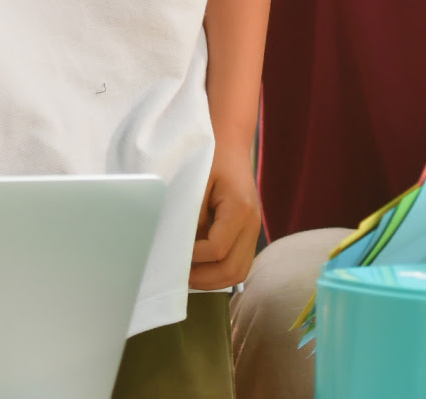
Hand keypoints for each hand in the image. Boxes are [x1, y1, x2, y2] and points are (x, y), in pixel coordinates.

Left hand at [188, 146, 262, 288]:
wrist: (230, 145)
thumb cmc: (210, 158)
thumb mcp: (196, 182)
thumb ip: (191, 216)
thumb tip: (180, 248)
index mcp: (240, 209)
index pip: (217, 249)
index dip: (193, 257)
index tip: (172, 252)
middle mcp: (252, 224)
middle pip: (233, 269)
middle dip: (204, 279)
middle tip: (178, 275)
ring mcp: (253, 231)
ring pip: (239, 273)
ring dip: (213, 281)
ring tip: (189, 275)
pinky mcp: (249, 235)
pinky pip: (239, 264)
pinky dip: (220, 273)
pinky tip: (201, 268)